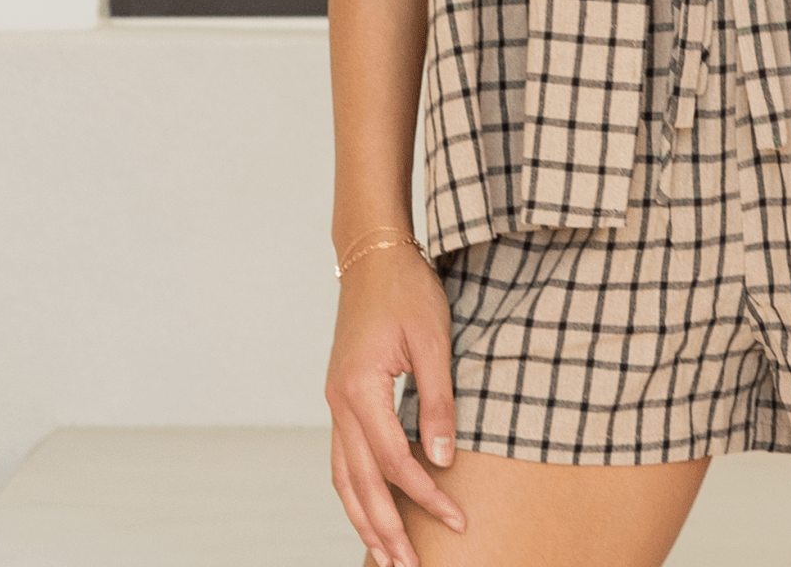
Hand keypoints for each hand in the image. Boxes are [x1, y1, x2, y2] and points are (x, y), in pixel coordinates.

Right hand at [325, 244, 466, 566]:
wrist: (373, 255)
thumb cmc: (407, 290)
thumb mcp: (433, 340)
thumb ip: (437, 401)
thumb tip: (442, 460)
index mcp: (359, 390)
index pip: (393, 462)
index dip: (424, 497)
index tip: (456, 521)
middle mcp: (339, 404)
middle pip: (359, 485)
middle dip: (385, 531)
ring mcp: (335, 403)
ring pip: (342, 478)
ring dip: (363, 520)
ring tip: (384, 558)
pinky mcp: (340, 398)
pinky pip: (341, 459)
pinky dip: (353, 492)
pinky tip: (368, 509)